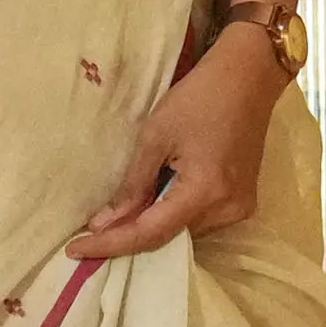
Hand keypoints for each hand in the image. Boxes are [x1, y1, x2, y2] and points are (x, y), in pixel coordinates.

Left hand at [70, 28, 285, 259]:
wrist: (249, 77)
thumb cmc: (199, 97)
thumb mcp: (156, 135)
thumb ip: (132, 185)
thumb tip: (104, 223)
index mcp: (204, 192)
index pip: (149, 234)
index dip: (111, 244)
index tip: (76, 250)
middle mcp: (226, 210)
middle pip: (168, 237)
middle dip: (127, 236)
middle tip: (88, 235)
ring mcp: (239, 208)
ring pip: (183, 231)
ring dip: (151, 225)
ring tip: (119, 214)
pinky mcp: (243, 201)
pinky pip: (200, 220)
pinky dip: (173, 215)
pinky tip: (153, 201)